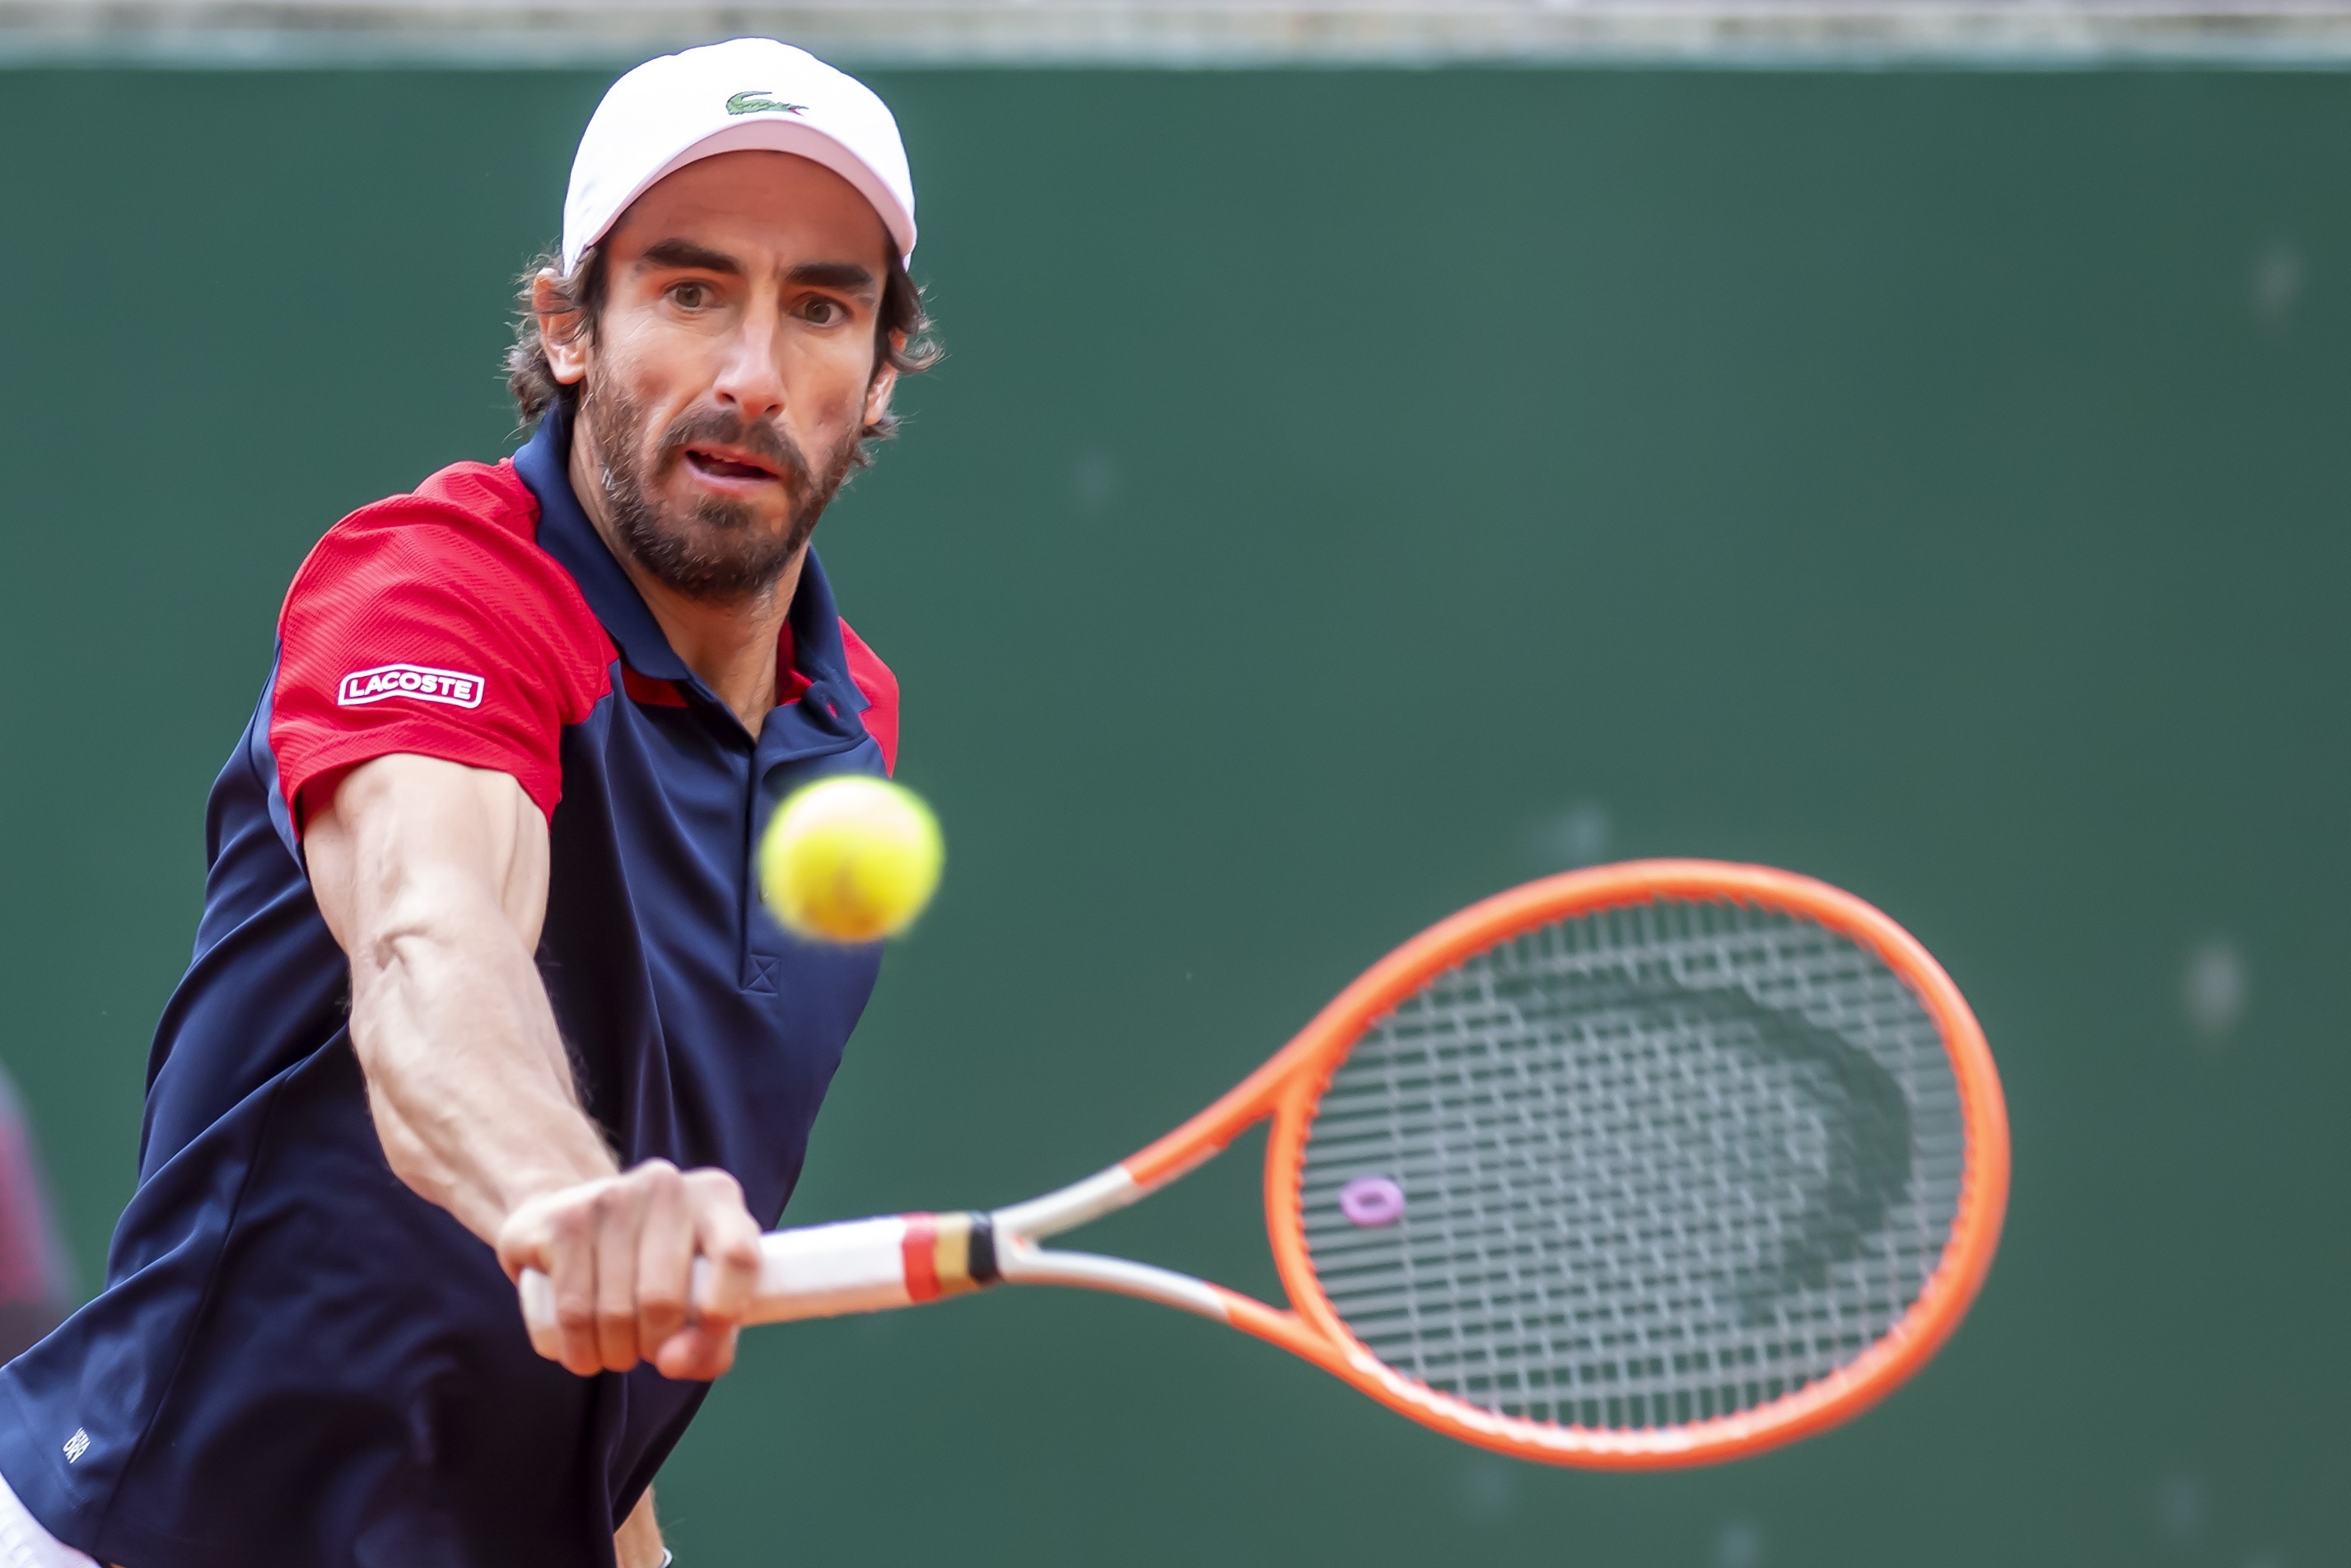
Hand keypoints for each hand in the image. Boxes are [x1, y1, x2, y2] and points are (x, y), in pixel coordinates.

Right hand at [497, 1160, 761, 1379]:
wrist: (575, 1217)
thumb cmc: (657, 1267)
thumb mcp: (701, 1296)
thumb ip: (710, 1344)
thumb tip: (672, 1362)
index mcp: (717, 1197)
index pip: (737, 1255)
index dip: (725, 1309)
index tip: (709, 1331)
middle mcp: (666, 1188)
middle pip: (665, 1300)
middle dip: (653, 1347)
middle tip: (647, 1349)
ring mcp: (610, 1198)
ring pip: (615, 1313)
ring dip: (615, 1355)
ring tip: (616, 1350)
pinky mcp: (564, 1220)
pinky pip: (573, 1310)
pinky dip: (579, 1350)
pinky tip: (583, 1351)